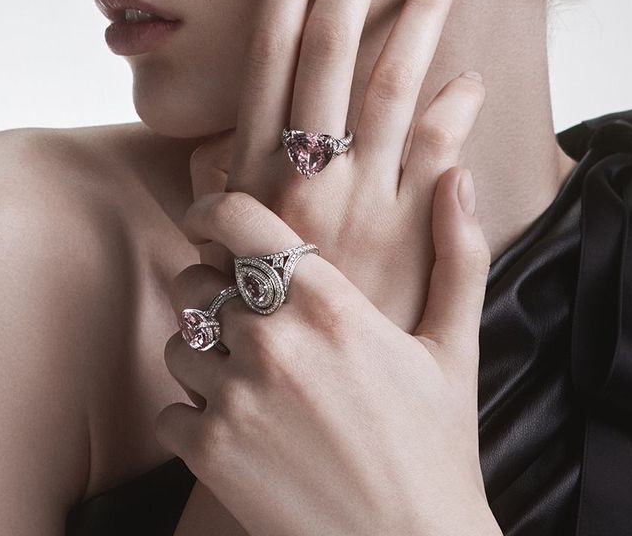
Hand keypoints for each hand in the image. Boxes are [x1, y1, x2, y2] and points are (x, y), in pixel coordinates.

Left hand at [156, 168, 502, 535]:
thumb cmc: (436, 446)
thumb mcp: (455, 345)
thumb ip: (458, 253)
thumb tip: (460, 177)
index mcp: (329, 303)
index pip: (241, 222)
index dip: (213, 208)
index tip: (208, 215)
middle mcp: (275, 340)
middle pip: (198, 278)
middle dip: (214, 288)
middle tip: (247, 314)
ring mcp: (237, 398)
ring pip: (179, 341)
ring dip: (203, 351)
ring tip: (249, 376)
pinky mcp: (211, 454)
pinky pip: (170, 408)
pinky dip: (194, 413)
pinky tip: (240, 429)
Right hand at [189, 0, 486, 333]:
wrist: (296, 395)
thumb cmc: (253, 316)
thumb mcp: (220, 245)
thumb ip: (216, 193)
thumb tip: (209, 151)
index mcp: (254, 167)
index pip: (268, 51)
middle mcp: (304, 172)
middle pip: (329, 48)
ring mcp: (361, 199)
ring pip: (393, 87)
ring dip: (416, 19)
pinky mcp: (406, 233)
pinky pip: (438, 158)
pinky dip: (456, 114)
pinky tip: (470, 79)